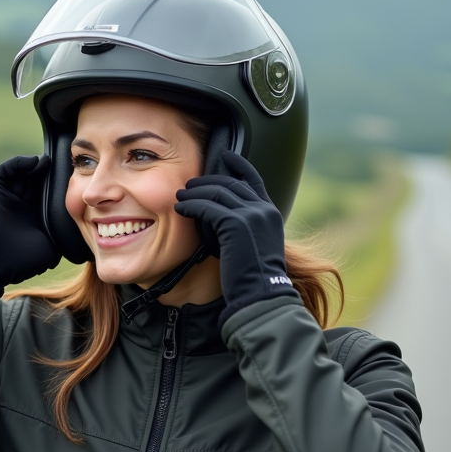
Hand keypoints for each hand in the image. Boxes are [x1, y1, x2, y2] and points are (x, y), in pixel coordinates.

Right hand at [0, 155, 61, 298]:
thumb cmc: (21, 261)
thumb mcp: (51, 251)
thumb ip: (63, 238)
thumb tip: (78, 230)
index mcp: (34, 220)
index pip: (48, 197)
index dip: (57, 187)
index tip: (70, 179)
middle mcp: (20, 207)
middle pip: (35, 182)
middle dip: (46, 173)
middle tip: (60, 166)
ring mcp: (6, 198)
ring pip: (21, 174)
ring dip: (34, 166)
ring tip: (47, 162)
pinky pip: (4, 171)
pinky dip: (17, 163)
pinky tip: (32, 162)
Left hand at [174, 152, 296, 325]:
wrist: (261, 295)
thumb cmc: (252, 278)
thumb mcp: (252, 246)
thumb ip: (242, 228)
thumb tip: (217, 219)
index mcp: (270, 213)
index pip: (254, 178)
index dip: (239, 165)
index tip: (225, 156)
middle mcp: (263, 209)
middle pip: (230, 182)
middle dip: (207, 181)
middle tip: (189, 185)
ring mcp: (251, 215)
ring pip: (217, 192)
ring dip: (195, 192)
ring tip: (179, 196)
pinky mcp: (235, 224)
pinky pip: (207, 207)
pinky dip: (191, 205)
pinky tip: (180, 208)